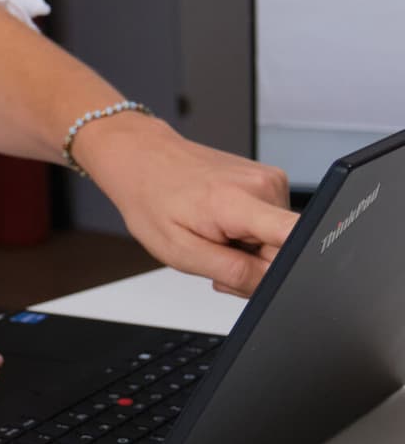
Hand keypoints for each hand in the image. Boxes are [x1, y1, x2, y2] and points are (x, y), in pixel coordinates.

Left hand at [70, 111, 293, 296]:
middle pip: (285, 251)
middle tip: (214, 256)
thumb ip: (234, 273)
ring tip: (213, 236)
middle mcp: (263, 185)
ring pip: (278, 241)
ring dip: (248, 251)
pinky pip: (270, 225)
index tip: (259, 272)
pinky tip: (222, 226)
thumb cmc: (151, 199)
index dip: (290, 268)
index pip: (299, 237)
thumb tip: (272, 285)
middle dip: (253, 267)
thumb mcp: (181, 252)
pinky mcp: (270, 181)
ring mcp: (270, 180)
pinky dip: (248, 236)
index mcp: (239, 202)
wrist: (143, 158)